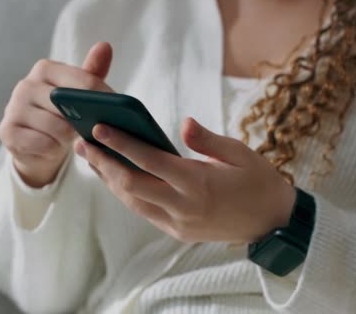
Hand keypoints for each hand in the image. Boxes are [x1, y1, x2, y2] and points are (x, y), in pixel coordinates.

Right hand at [0, 42, 114, 186]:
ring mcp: (13, 108)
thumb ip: (92, 73)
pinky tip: (53, 148)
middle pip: (69, 106)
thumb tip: (105, 45)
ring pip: (57, 128)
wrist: (35, 146)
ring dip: (68, 139)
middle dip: (85, 121)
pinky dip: (53, 150)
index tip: (118, 112)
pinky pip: (43, 144)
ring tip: (69, 139)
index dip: (104, 99)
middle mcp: (25, 85)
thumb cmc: (60, 115)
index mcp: (45, 69)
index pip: (83, 81)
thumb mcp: (77, 95)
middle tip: (92, 130)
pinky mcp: (7, 132)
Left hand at [74, 118, 296, 242]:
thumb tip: (183, 122)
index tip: (99, 129)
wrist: (273, 224)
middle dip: (103, 163)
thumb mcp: (240, 154)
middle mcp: (184, 206)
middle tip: (82, 143)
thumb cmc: (258, 182)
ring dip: (109, 180)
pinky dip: (126, 194)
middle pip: (131, 185)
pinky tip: (114, 177)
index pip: (150, 161)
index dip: (122, 144)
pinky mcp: (178, 232)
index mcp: (199, 183)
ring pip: (132, 202)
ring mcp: (178, 224)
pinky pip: (144, 212)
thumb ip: (208, 140)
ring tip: (91, 158)